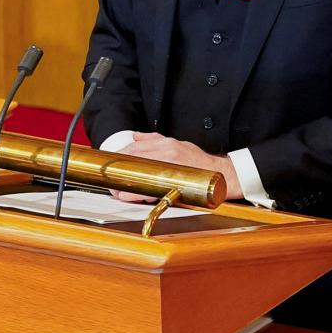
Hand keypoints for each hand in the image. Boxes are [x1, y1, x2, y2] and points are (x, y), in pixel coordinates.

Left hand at [116, 132, 242, 201]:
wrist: (221, 176)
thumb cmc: (200, 163)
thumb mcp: (179, 144)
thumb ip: (156, 140)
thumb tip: (137, 136)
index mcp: (167, 144)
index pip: (137, 146)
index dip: (121, 154)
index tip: (112, 162)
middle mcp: (168, 152)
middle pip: (135, 157)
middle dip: (119, 168)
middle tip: (110, 179)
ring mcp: (172, 167)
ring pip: (141, 173)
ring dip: (126, 183)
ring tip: (116, 191)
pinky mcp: (176, 182)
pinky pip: (152, 188)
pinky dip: (137, 193)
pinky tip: (128, 196)